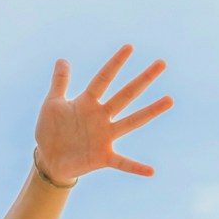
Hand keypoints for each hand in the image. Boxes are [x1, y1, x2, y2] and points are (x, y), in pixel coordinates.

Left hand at [35, 44, 172, 183]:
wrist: (48, 159)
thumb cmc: (51, 130)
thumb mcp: (52, 104)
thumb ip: (60, 82)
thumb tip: (62, 59)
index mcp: (88, 102)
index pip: (103, 78)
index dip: (115, 63)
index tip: (130, 47)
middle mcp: (101, 116)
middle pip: (125, 95)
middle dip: (143, 79)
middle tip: (161, 63)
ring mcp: (104, 136)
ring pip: (131, 121)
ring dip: (150, 112)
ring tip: (169, 100)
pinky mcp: (103, 157)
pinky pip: (122, 163)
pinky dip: (136, 167)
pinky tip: (151, 171)